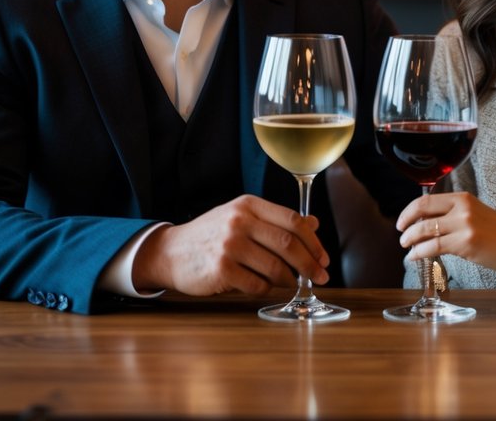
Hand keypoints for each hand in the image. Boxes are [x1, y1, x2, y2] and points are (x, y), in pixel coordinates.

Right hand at [132, 195, 330, 295]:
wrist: (171, 252)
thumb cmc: (211, 236)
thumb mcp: (242, 218)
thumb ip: (276, 221)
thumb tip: (315, 224)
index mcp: (248, 205)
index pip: (293, 220)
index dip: (314, 242)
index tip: (324, 258)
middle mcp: (239, 221)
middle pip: (289, 244)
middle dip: (310, 264)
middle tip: (320, 277)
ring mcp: (229, 246)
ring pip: (276, 268)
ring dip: (288, 280)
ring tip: (288, 283)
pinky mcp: (222, 270)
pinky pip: (258, 285)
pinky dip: (266, 289)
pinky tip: (261, 286)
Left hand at [396, 191, 495, 284]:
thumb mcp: (476, 216)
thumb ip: (454, 216)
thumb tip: (427, 224)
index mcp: (463, 198)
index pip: (426, 199)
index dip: (409, 211)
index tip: (402, 221)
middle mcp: (462, 208)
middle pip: (422, 210)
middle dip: (405, 224)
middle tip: (401, 235)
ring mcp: (464, 225)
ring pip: (425, 230)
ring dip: (410, 240)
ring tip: (407, 248)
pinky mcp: (466, 243)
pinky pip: (433, 247)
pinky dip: (419, 253)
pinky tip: (415, 257)